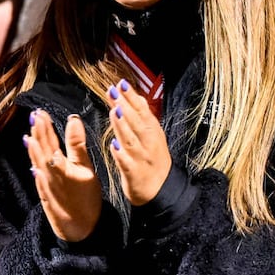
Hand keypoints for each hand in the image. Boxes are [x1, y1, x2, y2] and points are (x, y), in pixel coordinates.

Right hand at [26, 109, 101, 240]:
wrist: (81, 225)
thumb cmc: (81, 194)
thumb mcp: (82, 166)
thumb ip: (76, 143)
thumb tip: (73, 118)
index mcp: (58, 164)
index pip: (49, 142)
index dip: (45, 129)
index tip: (40, 113)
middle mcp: (52, 174)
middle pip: (43, 152)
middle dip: (40, 136)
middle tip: (36, 118)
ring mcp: (51, 188)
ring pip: (41, 168)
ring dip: (36, 155)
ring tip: (32, 138)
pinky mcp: (52, 202)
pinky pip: (45, 189)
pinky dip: (40, 180)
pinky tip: (37, 171)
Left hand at [105, 79, 171, 205]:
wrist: (161, 190)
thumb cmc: (153, 160)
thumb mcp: (154, 136)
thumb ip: (144, 118)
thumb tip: (138, 97)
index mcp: (153, 133)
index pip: (142, 111)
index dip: (132, 98)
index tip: (121, 84)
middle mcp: (148, 143)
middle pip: (136, 122)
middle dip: (125, 106)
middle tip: (114, 92)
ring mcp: (142, 158)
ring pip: (131, 140)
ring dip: (123, 126)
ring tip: (114, 111)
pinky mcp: (134, 174)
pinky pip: (127, 163)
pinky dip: (121, 155)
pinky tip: (113, 146)